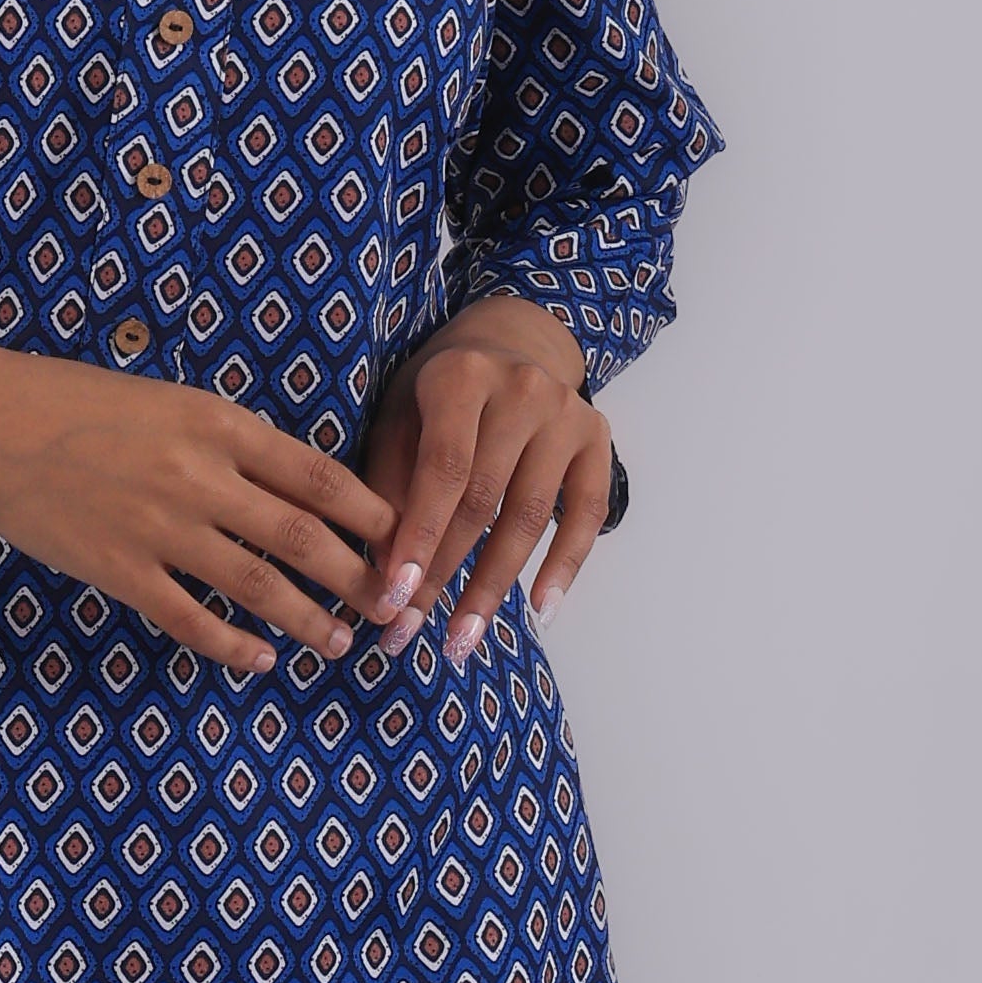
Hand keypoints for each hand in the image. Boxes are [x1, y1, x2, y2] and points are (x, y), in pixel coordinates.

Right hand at [0, 350, 399, 683]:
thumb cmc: (80, 403)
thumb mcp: (171, 400)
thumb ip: (231, 441)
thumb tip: (297, 488)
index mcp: (217, 425)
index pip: (317, 475)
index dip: (368, 514)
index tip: (400, 538)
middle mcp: (199, 477)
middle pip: (302, 537)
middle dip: (356, 579)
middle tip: (388, 606)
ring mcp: (158, 528)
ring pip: (256, 585)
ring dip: (307, 620)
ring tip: (337, 643)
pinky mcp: (119, 569)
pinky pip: (189, 619)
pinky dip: (231, 644)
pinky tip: (260, 659)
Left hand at [357, 296, 609, 666]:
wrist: (510, 344)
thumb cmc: (438, 393)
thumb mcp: (398, 420)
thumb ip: (388, 489)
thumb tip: (382, 577)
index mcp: (461, 378)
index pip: (442, 470)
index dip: (419, 538)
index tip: (395, 598)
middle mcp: (522, 390)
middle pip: (485, 500)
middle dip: (446, 573)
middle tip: (413, 631)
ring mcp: (568, 415)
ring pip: (531, 517)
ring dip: (494, 586)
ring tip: (463, 638)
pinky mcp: (598, 441)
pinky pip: (587, 515)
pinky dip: (565, 567)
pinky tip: (541, 611)